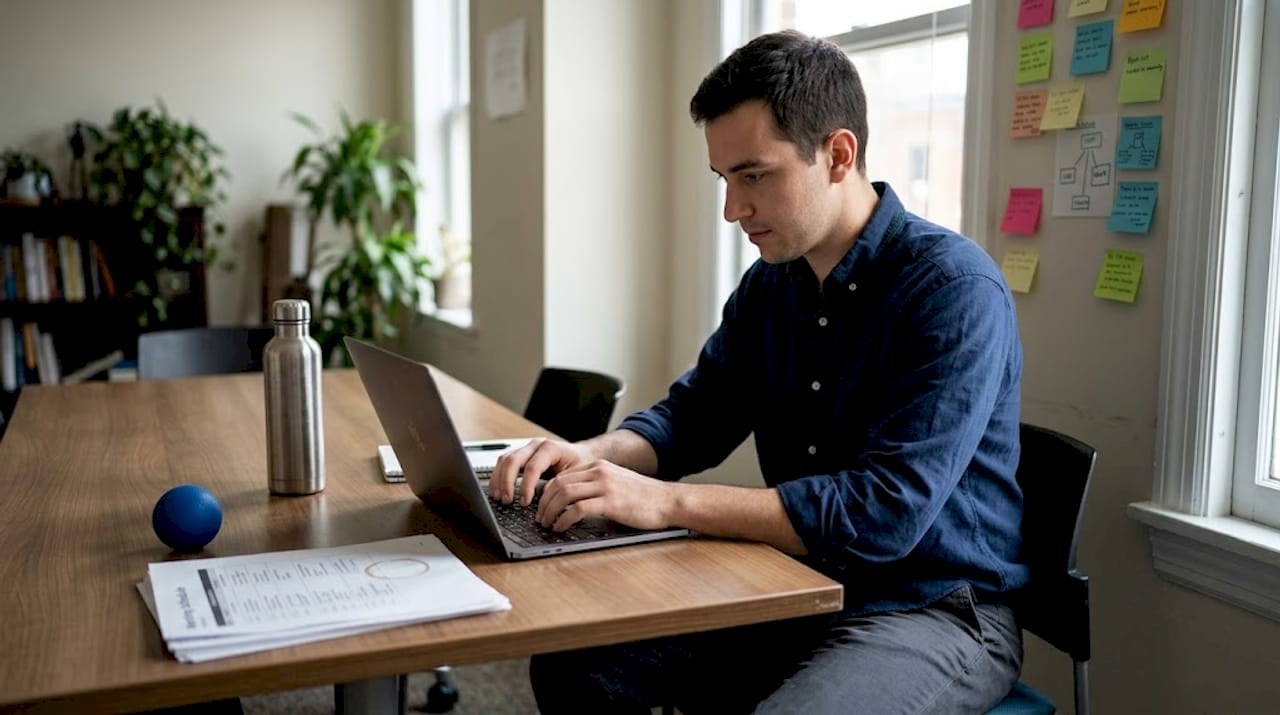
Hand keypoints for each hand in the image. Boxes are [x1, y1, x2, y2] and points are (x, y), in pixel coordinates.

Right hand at [488, 438, 592, 505]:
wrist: (583, 454)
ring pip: (505, 459)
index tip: (524, 502)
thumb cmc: (581, 464)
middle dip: (507, 482)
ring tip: (499, 498)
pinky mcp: (521, 455)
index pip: (532, 467)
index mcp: (550, 448)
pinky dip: (498, 476)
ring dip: (499, 479)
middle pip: (513, 460)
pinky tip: (497, 491)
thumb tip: (544, 499)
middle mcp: (536, 445)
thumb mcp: (575, 474)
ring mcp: (526, 448)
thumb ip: (560, 484)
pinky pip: (504, 462)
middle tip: (507, 501)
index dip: (526, 486)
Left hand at [535, 460, 675, 531]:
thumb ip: (596, 487)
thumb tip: (571, 502)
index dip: (546, 493)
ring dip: (550, 511)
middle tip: (539, 519)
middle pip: (558, 483)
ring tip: (547, 524)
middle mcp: (599, 472)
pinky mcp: (611, 502)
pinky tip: (561, 527)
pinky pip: (578, 509)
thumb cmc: (644, 498)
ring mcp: (605, 486)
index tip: (541, 507)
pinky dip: (564, 519)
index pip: (562, 476)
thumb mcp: (616, 484)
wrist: (668, 501)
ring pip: (564, 494)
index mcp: (598, 467)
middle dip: (543, 503)